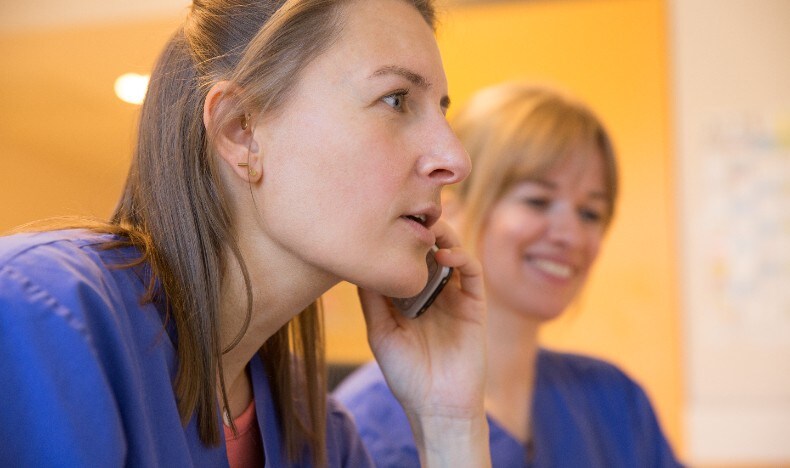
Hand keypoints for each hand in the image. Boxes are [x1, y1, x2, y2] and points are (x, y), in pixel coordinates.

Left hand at [358, 220, 489, 466]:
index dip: (397, 239)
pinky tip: (445, 255)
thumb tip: (355, 264)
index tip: (382, 220)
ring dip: (443, 236)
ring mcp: (454, 297)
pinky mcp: (474, 305)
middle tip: (409, 215)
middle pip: (429, 250)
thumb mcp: (380, 333)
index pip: (405, 259)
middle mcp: (432, 292)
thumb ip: (371, 300)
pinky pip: (472, 273)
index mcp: (408, 297)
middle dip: (421, 230)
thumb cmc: (405, 374)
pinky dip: (461, 257)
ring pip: (452, 253)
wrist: (437, 406)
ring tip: (429, 229)